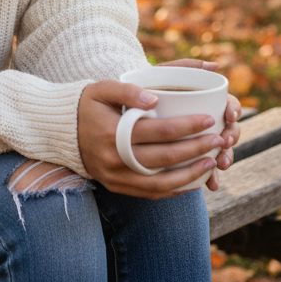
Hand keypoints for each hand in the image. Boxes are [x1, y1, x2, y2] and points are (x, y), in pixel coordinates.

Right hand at [77, 80, 223, 197]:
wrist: (61, 132)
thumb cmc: (87, 104)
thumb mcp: (102, 88)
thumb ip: (128, 90)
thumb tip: (156, 98)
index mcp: (113, 132)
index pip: (158, 131)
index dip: (187, 127)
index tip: (208, 119)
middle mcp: (115, 159)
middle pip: (165, 158)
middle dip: (196, 149)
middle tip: (219, 138)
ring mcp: (116, 177)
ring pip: (161, 183)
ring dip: (191, 174)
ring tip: (212, 161)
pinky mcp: (118, 188)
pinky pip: (152, 193)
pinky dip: (175, 189)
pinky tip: (193, 180)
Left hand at [154, 62, 241, 189]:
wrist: (127, 106)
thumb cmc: (145, 87)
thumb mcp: (159, 75)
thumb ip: (183, 66)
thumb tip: (213, 66)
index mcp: (205, 98)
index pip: (228, 103)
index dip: (234, 109)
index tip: (229, 116)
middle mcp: (207, 118)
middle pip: (229, 128)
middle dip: (231, 136)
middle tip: (224, 142)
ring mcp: (200, 137)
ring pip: (221, 150)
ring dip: (226, 157)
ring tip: (220, 164)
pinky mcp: (190, 155)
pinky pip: (204, 168)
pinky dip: (209, 176)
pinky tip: (210, 184)